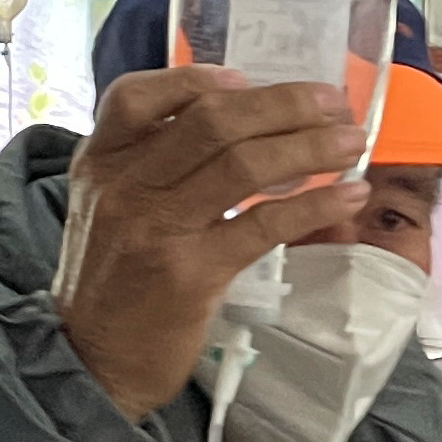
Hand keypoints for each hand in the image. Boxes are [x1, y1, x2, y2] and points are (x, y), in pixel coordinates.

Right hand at [55, 68, 372, 422]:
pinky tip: (347, 197)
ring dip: (309, 147)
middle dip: (282, 105)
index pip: (138, 94)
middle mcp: (124, 185)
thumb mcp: (110, 210)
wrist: (92, 363)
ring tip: (350, 143)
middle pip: (212, 120)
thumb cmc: (113, 285)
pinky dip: (314, 205)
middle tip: (331, 103)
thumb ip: (150, 166)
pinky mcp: (191, 273)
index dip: (198, 78)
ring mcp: (157, 228)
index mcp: (99, 162)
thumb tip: (232, 125)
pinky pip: (263, 223)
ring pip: (243, 164)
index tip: (247, 79)